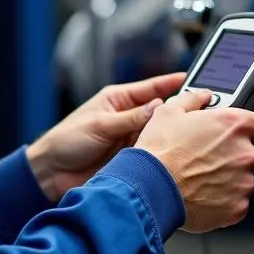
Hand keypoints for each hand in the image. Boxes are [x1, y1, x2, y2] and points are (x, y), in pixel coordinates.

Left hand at [27, 73, 187, 201]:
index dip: (173, 83)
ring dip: (171, 135)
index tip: (195, 79)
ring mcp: (130, 139)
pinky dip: (162, 154)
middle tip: (203, 110)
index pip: (151, 88)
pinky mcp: (131, 159)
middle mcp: (128, 118)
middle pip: (161, 112)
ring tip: (192, 133)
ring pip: (159, 134)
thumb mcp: (100, 124)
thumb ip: (130, 118)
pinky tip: (175, 155)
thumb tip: (159, 107)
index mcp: (118, 100)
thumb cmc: (66, 140)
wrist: (50, 173)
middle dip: (179, 111)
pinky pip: (152, 154)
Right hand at [135, 90, 253, 232]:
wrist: (149, 187)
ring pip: (242, 180)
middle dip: (234, 157)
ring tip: (198, 178)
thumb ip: (194, 99)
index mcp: (234, 125)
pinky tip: (200, 193)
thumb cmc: (159, 151)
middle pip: (252, 155)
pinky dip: (222, 200)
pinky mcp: (237, 207)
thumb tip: (203, 95)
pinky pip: (235, 202)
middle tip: (208, 159)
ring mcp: (243, 183)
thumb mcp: (169, 111)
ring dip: (226, 179)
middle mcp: (245, 153)